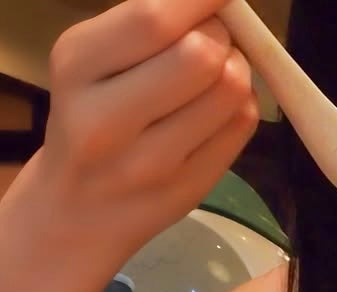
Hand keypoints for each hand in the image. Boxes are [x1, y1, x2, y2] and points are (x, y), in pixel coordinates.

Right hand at [11, 0, 258, 268]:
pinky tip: (218, 107)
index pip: (155, 19)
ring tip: (216, 73)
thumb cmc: (91, 117)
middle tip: (212, 39)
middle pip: (203, 55)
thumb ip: (147, 27)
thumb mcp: (94, 62)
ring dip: (238, 69)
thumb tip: (214, 2)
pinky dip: (242, 104)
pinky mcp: (190, 186)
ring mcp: (152, 161)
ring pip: (232, 90)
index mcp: (77, 67)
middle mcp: (107, 119)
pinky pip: (242, 125)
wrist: (75, 209)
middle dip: (221, 36)